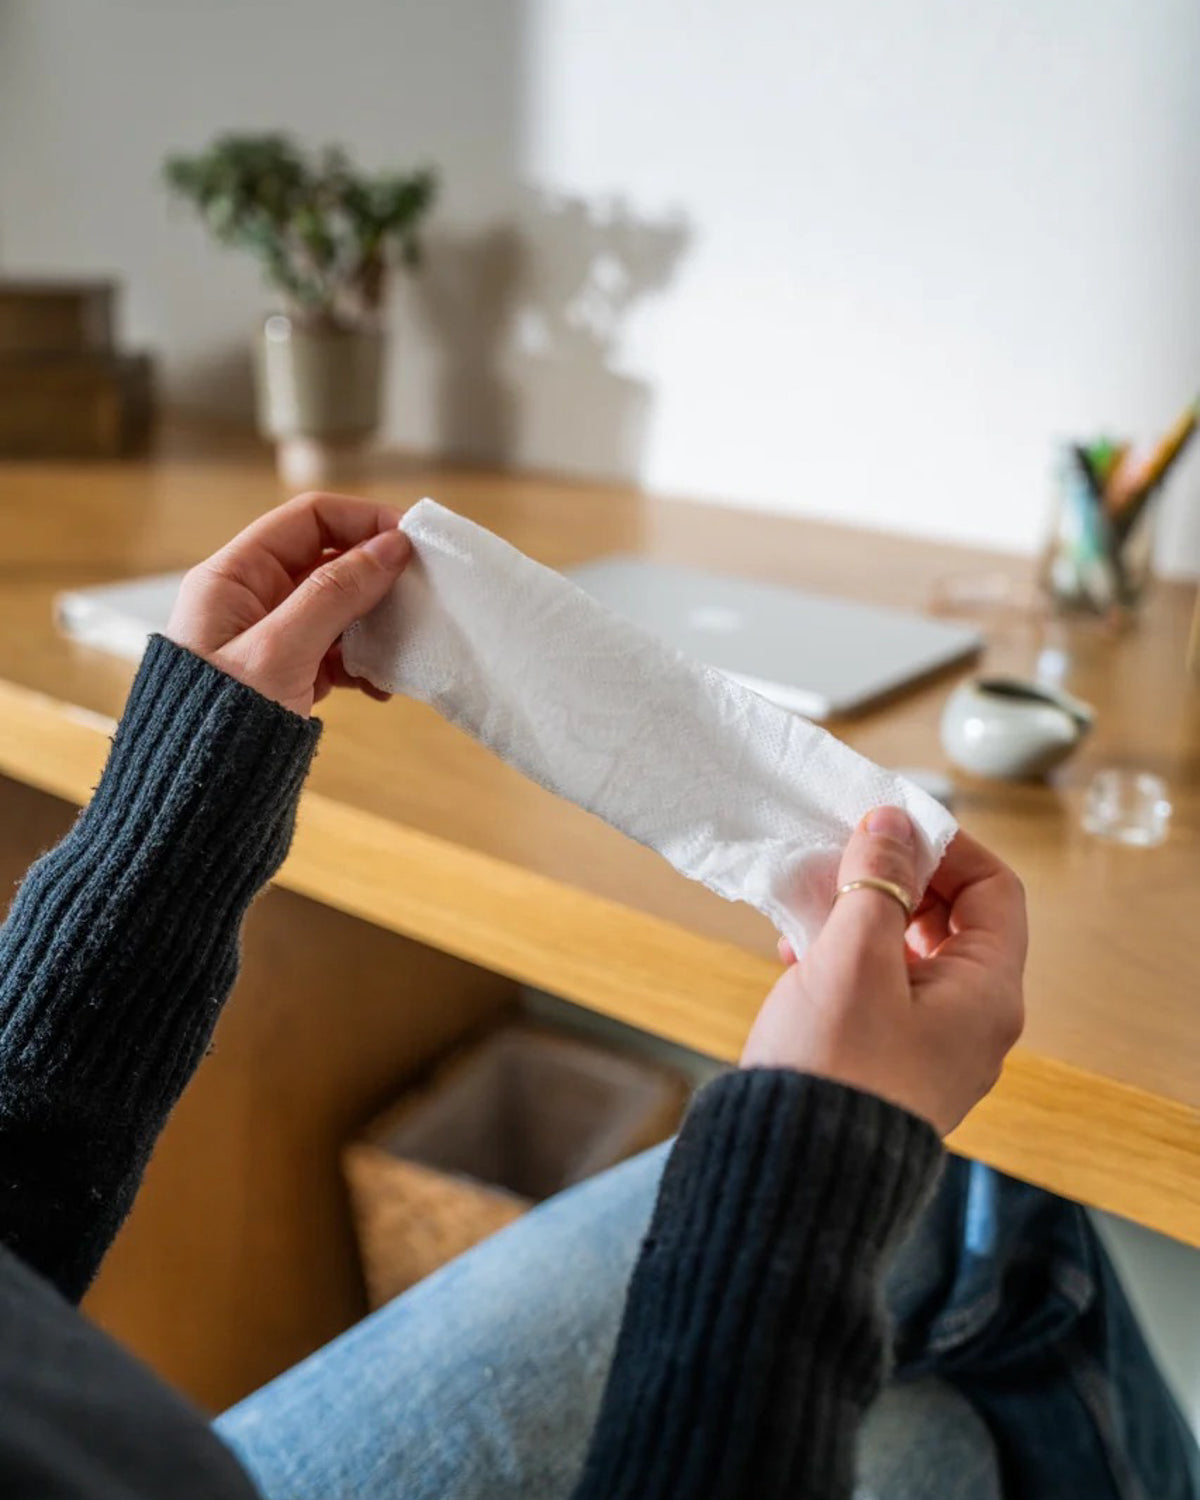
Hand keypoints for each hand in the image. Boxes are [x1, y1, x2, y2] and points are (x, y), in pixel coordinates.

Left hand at [167, 491, 410, 716]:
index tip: (412, 539)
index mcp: (232, 577)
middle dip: (376, 575)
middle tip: (421, 592)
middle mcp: (250, 599)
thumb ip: (336, 593)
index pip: (307, 519)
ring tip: (404, 645)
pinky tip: (382, 687)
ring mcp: (270, 638)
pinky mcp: (288, 673)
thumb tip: (391, 547)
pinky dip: (365, 663)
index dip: (361, 520)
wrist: (197, 800)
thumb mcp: (280, 649)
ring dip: (376, 623)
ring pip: (338, 608)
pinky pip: (337, 651)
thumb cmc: (218, 721)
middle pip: (328, 561)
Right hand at [741, 808, 1026, 1135]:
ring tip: (809, 907)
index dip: (947, 847)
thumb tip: (894, 822)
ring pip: (910, 953)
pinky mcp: (889, 1064)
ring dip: (863, 917)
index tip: (889, 824)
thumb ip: (877, 881)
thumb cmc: (833, 1068)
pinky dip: (846, 959)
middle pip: (952, 920)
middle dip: (896, 879)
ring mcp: (932, 1047)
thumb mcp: (854, 957)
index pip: (994, 890)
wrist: (793, 1175)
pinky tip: (796, 953)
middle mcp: (972, 1022)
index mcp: (987, 995)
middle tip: (843, 858)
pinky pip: (882, 990)